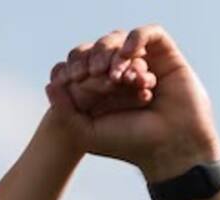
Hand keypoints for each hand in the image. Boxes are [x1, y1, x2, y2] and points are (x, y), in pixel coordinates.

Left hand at [46, 26, 219, 179]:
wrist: (168, 146)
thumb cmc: (128, 143)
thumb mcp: (85, 131)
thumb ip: (64, 110)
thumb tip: (50, 83)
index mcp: (98, 90)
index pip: (77, 65)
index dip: (72, 66)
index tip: (73, 78)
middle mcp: (119, 74)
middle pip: (96, 49)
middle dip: (91, 57)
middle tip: (94, 73)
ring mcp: (142, 63)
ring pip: (119, 41)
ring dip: (112, 53)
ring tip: (117, 77)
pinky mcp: (166, 56)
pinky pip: (149, 33)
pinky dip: (136, 38)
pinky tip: (129, 54)